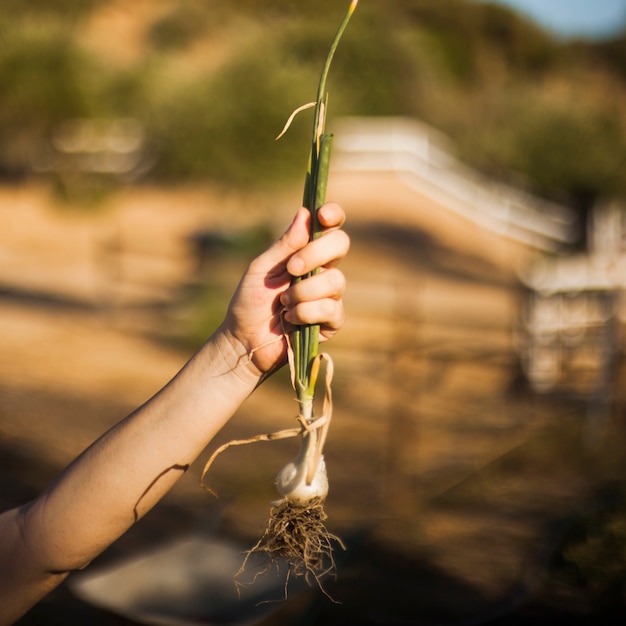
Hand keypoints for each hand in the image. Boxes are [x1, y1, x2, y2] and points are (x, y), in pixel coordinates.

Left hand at [221, 202, 348, 376]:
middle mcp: (322, 270)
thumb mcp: (261, 269)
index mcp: (306, 253)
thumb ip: (284, 245)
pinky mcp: (332, 322)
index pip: (329, 227)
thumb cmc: (249, 302)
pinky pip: (331, 309)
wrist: (244, 340)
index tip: (322, 215)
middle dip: (316, 253)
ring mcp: (329, 296)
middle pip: (341, 245)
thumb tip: (305, 214)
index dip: (333, 215)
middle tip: (291, 268)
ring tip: (283, 303)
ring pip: (336, 280)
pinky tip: (291, 320)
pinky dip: (306, 313)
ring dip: (304, 292)